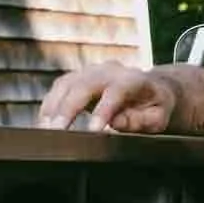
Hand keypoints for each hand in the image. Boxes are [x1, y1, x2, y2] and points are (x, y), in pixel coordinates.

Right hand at [37, 63, 176, 133]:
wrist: (152, 88)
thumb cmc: (156, 107)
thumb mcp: (158, 117)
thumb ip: (141, 120)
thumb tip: (114, 122)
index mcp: (134, 79)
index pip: (116, 92)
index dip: (103, 110)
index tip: (93, 130)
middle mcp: (110, 70)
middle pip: (84, 85)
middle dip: (68, 108)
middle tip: (57, 131)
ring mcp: (91, 71)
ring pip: (66, 84)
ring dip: (53, 106)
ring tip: (46, 129)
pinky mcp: (78, 77)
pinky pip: (59, 88)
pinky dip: (50, 104)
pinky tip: (45, 122)